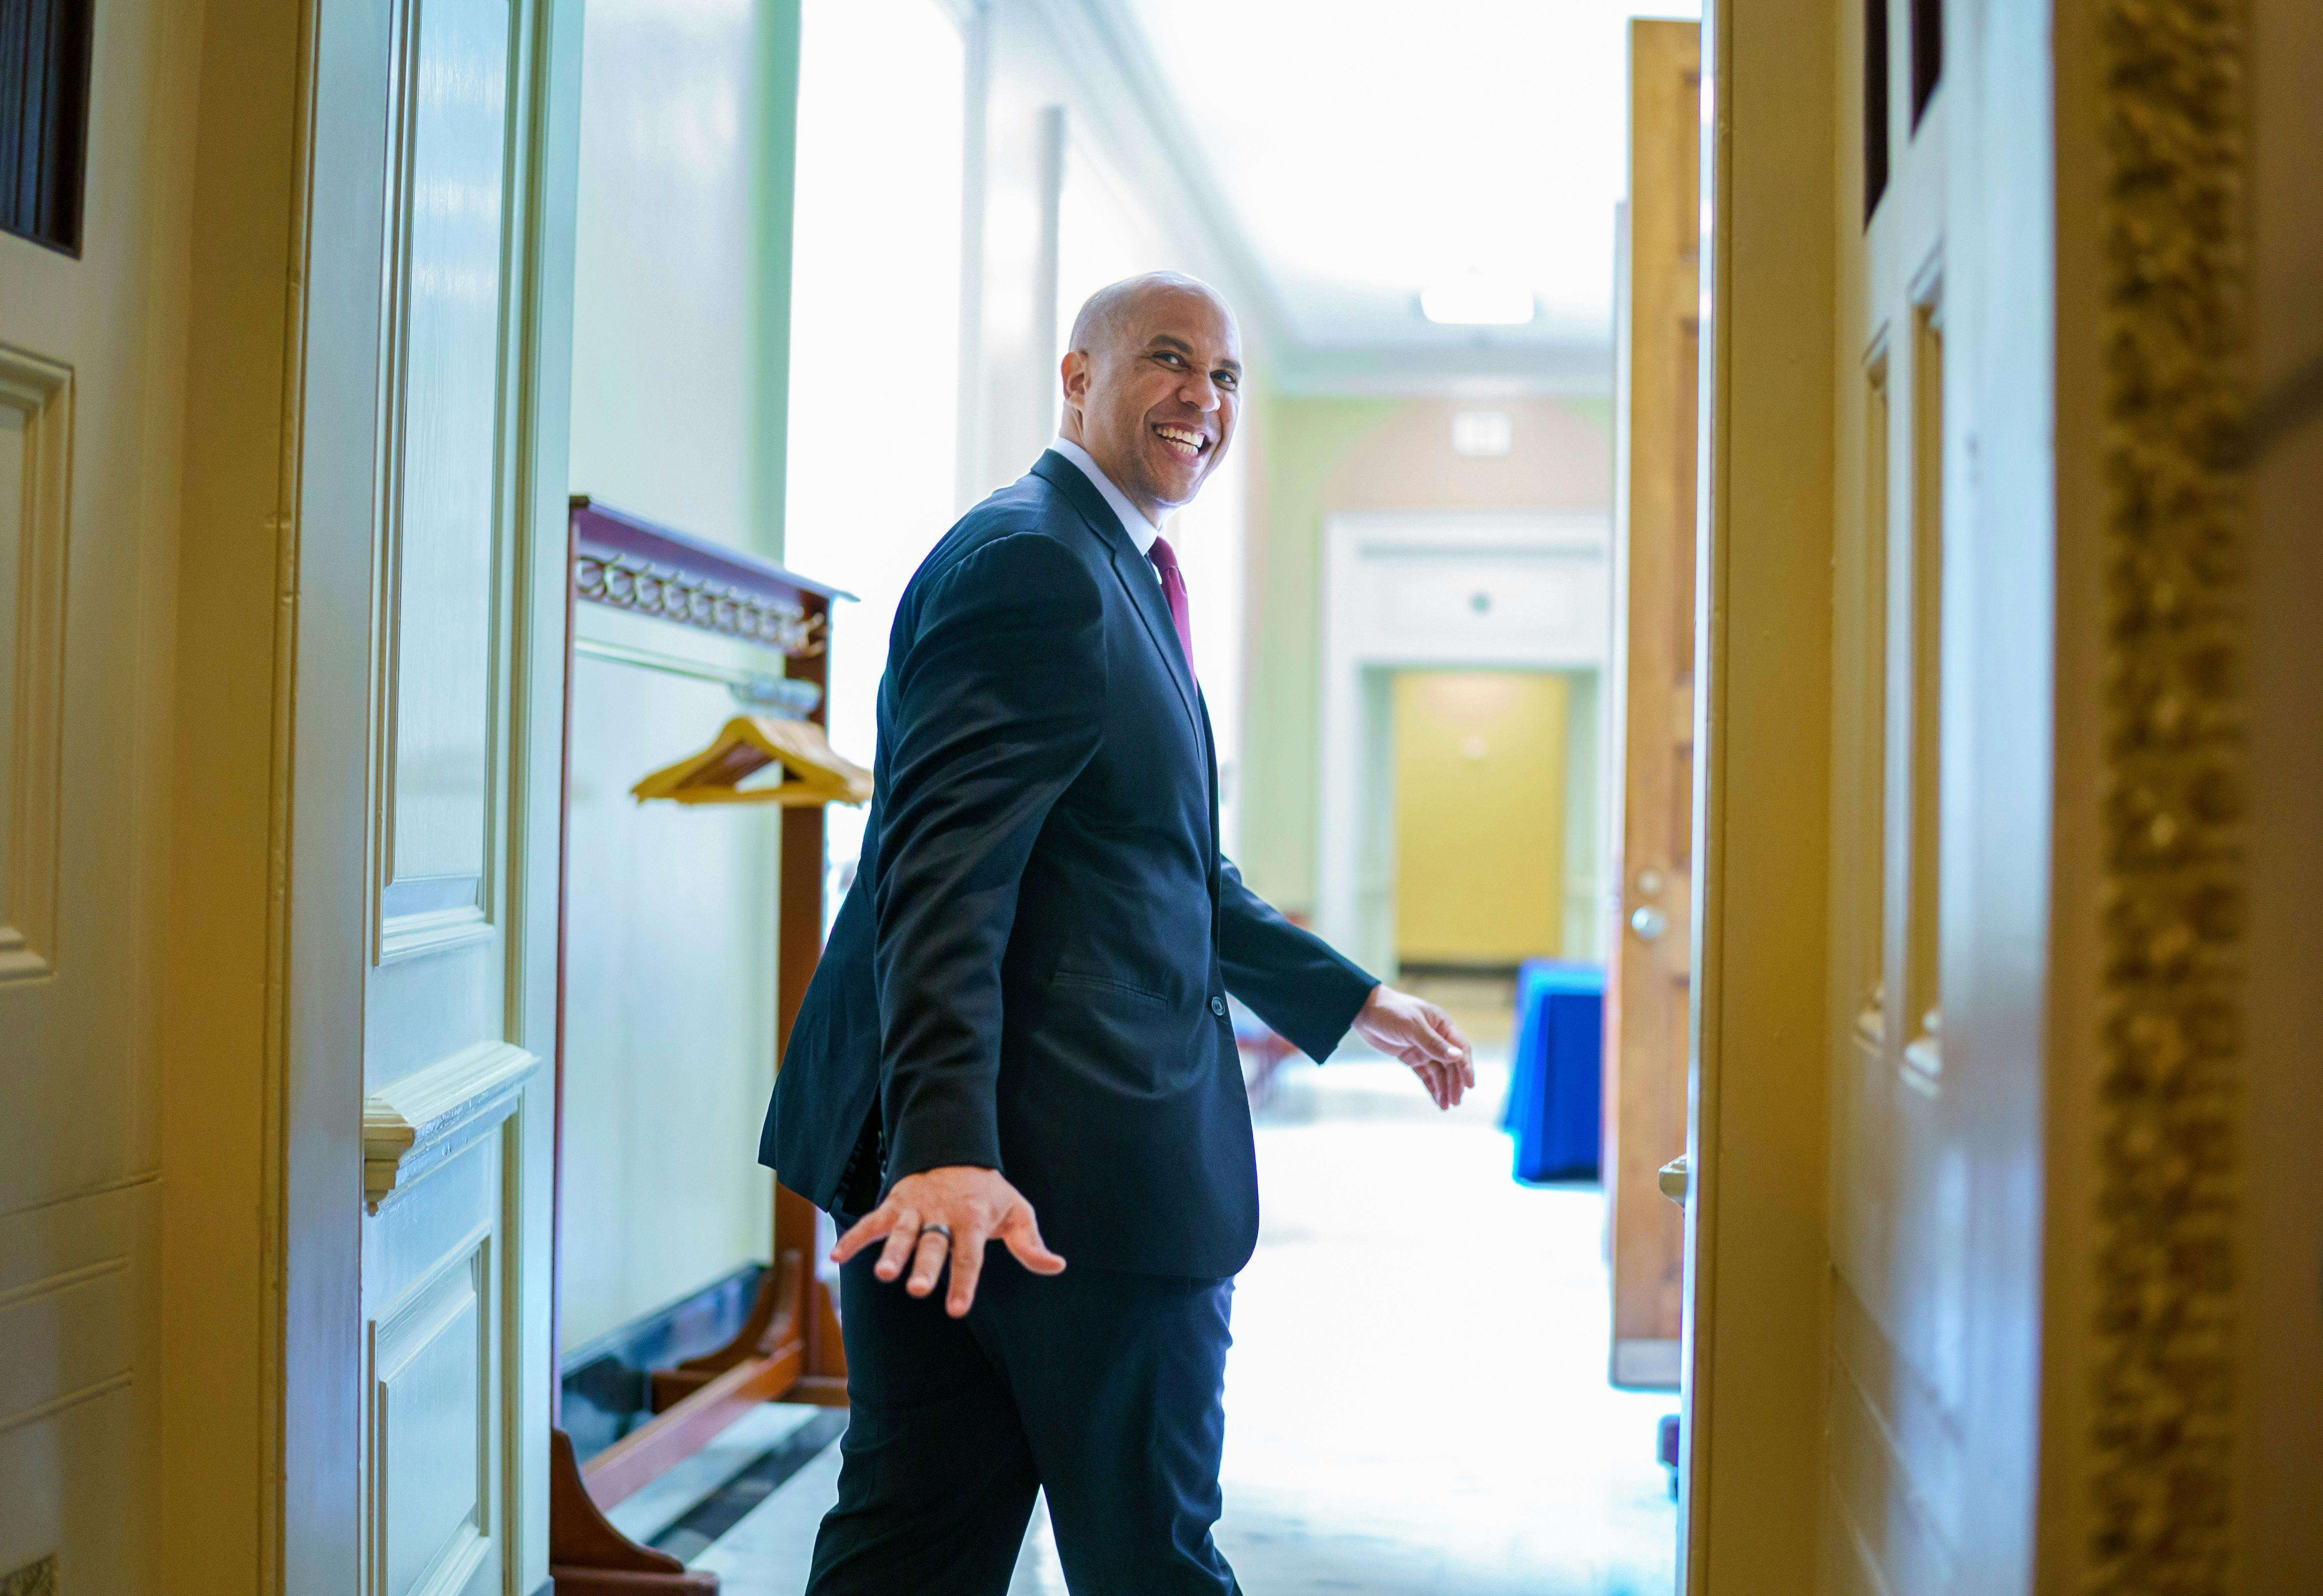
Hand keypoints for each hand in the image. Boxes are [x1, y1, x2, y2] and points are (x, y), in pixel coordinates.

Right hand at [830, 1165, 1064, 1316]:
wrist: (955, 1148)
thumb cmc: (988, 1191)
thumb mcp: (1016, 1210)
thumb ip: (1031, 1243)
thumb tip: (1057, 1266)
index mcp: (974, 1218)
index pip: (970, 1255)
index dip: (963, 1282)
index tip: (957, 1309)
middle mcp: (942, 1214)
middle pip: (932, 1244)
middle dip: (923, 1265)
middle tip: (916, 1288)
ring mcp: (915, 1208)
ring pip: (901, 1231)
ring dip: (891, 1252)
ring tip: (882, 1275)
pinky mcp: (893, 1203)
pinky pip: (871, 1221)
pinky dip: (853, 1238)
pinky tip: (836, 1259)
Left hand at [1352, 984, 1475, 1109]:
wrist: (1364, 1010)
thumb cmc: (1390, 1011)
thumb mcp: (1412, 1026)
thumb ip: (1434, 1043)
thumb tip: (1457, 1056)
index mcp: (1441, 1025)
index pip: (1460, 1048)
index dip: (1466, 1067)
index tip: (1469, 1085)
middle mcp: (1436, 1037)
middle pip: (1451, 1064)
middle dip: (1454, 1083)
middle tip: (1455, 1102)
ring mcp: (1423, 1048)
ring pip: (1439, 1072)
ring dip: (1444, 1088)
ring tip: (1446, 1106)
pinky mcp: (1411, 1057)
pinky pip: (1425, 1074)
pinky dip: (1432, 1086)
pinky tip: (1437, 1099)